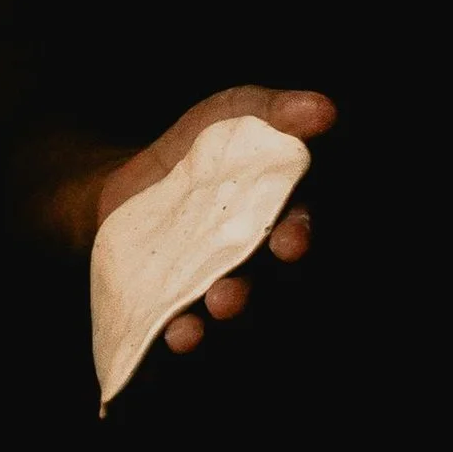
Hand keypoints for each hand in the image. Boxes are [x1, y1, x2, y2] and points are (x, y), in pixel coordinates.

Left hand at [96, 84, 334, 357]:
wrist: (130, 190)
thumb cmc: (204, 148)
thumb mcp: (233, 115)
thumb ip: (275, 112)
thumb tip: (323, 109)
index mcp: (283, 217)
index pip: (299, 231)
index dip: (298, 237)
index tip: (289, 241)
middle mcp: (259, 266)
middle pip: (262, 290)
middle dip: (247, 294)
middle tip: (227, 299)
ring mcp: (219, 293)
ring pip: (223, 320)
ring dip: (203, 331)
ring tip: (187, 332)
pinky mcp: (178, 314)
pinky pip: (182, 335)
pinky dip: (172, 342)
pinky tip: (157, 342)